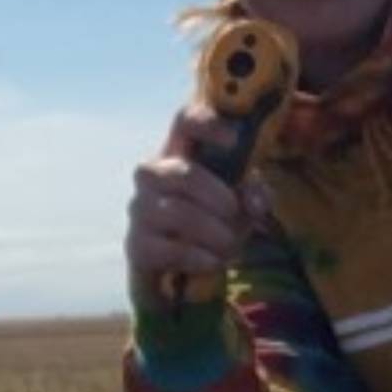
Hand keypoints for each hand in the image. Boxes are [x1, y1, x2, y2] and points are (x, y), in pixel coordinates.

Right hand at [124, 105, 263, 304]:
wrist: (178, 269)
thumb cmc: (211, 221)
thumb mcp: (240, 204)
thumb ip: (255, 195)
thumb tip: (254, 203)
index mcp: (180, 152)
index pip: (184, 122)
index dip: (206, 124)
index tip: (233, 140)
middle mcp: (153, 174)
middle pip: (184, 174)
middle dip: (218, 197)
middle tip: (235, 214)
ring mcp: (140, 209)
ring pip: (178, 213)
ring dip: (213, 232)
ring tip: (230, 246)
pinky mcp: (136, 245)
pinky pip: (168, 248)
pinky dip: (198, 257)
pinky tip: (213, 261)